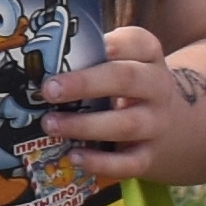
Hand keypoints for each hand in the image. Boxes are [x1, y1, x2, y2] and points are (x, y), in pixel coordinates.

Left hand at [43, 24, 205, 182]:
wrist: (167, 122)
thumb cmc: (125, 86)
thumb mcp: (120, 64)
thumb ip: (91, 58)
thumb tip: (38, 60)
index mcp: (149, 57)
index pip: (139, 43)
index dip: (115, 43)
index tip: (82, 46)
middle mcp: (157, 88)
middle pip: (127, 79)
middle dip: (86, 83)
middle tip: (49, 89)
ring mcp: (156, 123)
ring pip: (127, 124)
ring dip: (85, 125)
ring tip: (50, 124)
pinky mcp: (149, 154)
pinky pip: (129, 163)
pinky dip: (101, 162)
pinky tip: (74, 156)